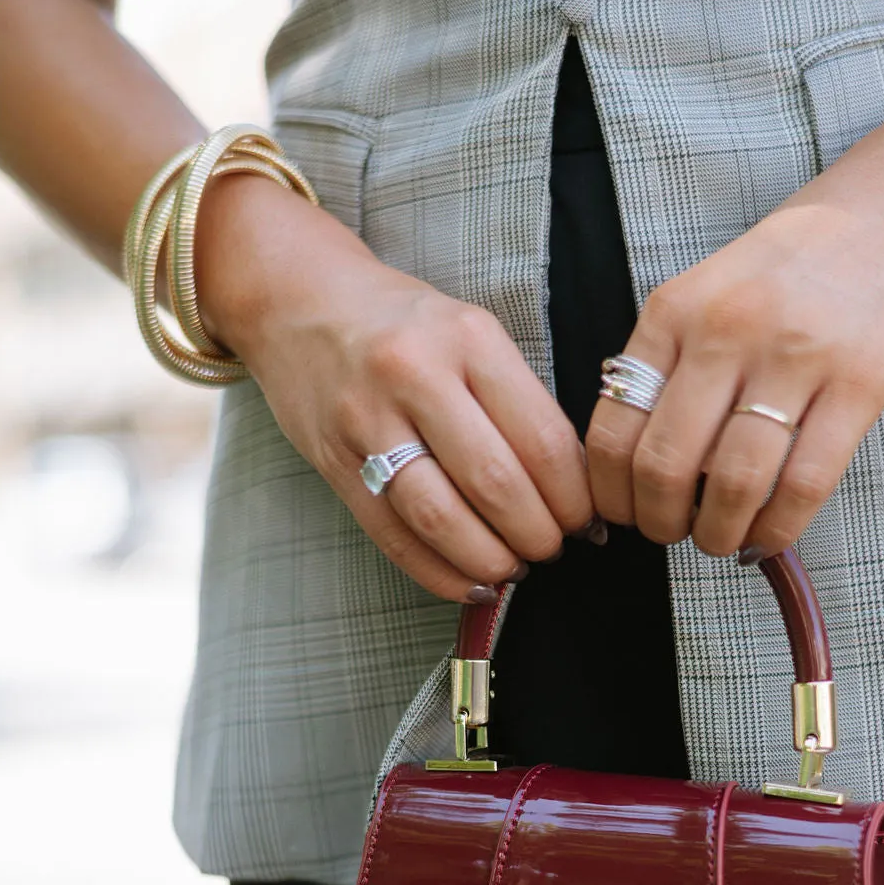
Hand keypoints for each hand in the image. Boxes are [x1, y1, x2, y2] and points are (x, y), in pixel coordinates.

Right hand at [194, 175, 596, 604]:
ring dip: (490, 559)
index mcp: (467, 339)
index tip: (586, 521)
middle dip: (537, 535)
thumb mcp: (471, 335)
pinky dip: (440, 573)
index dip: (573, 498)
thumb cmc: (403, 326)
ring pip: (441, 518)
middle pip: (495, 483)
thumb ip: (520, 403)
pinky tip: (471, 582)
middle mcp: (414, 376)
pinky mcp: (335, 463)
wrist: (298, 302)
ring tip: (513, 566)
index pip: (541, 439)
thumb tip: (575, 492)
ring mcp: (368, 422)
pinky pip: (394, 537)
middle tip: (552, 549)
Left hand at [585, 185, 883, 559]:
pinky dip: (777, 530)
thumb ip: (664, 367)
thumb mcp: (702, 296)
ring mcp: (794, 357)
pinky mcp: (857, 384)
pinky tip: (765, 538)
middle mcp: (725, 331)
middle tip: (670, 534)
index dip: (611, 493)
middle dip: (658, 523)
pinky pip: (803, 484)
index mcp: (673, 313)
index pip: (614, 427)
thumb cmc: (785, 271)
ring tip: (719, 540)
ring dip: (716, 534)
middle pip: (665, 465)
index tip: (623, 514)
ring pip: (732, 483)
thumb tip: (629, 468)